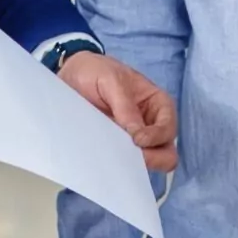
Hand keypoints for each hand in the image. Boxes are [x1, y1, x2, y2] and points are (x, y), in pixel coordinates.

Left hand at [59, 51, 178, 172]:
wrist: (69, 77)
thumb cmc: (95, 71)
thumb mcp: (110, 79)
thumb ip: (124, 104)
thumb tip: (136, 133)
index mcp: (157, 104)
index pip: (169, 127)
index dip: (157, 136)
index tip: (136, 139)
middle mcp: (151, 125)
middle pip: (166, 152)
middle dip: (152, 157)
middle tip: (130, 157)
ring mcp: (133, 140)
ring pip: (148, 163)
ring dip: (135, 164)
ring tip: (115, 158)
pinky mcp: (116, 149)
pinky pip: (124, 164)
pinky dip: (119, 166)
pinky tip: (106, 161)